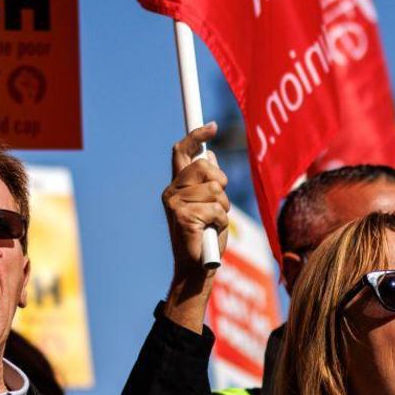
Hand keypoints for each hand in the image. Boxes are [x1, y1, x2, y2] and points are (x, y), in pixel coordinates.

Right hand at [160, 124, 231, 330]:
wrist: (196, 268)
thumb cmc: (205, 237)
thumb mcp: (210, 204)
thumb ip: (208, 182)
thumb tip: (211, 155)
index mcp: (177, 186)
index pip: (182, 153)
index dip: (196, 135)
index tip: (212, 125)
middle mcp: (171, 192)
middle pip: (205, 166)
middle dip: (221, 184)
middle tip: (219, 206)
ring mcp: (175, 204)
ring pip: (216, 190)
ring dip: (223, 209)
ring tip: (212, 224)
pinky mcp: (183, 216)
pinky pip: (216, 209)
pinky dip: (221, 223)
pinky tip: (209, 233)